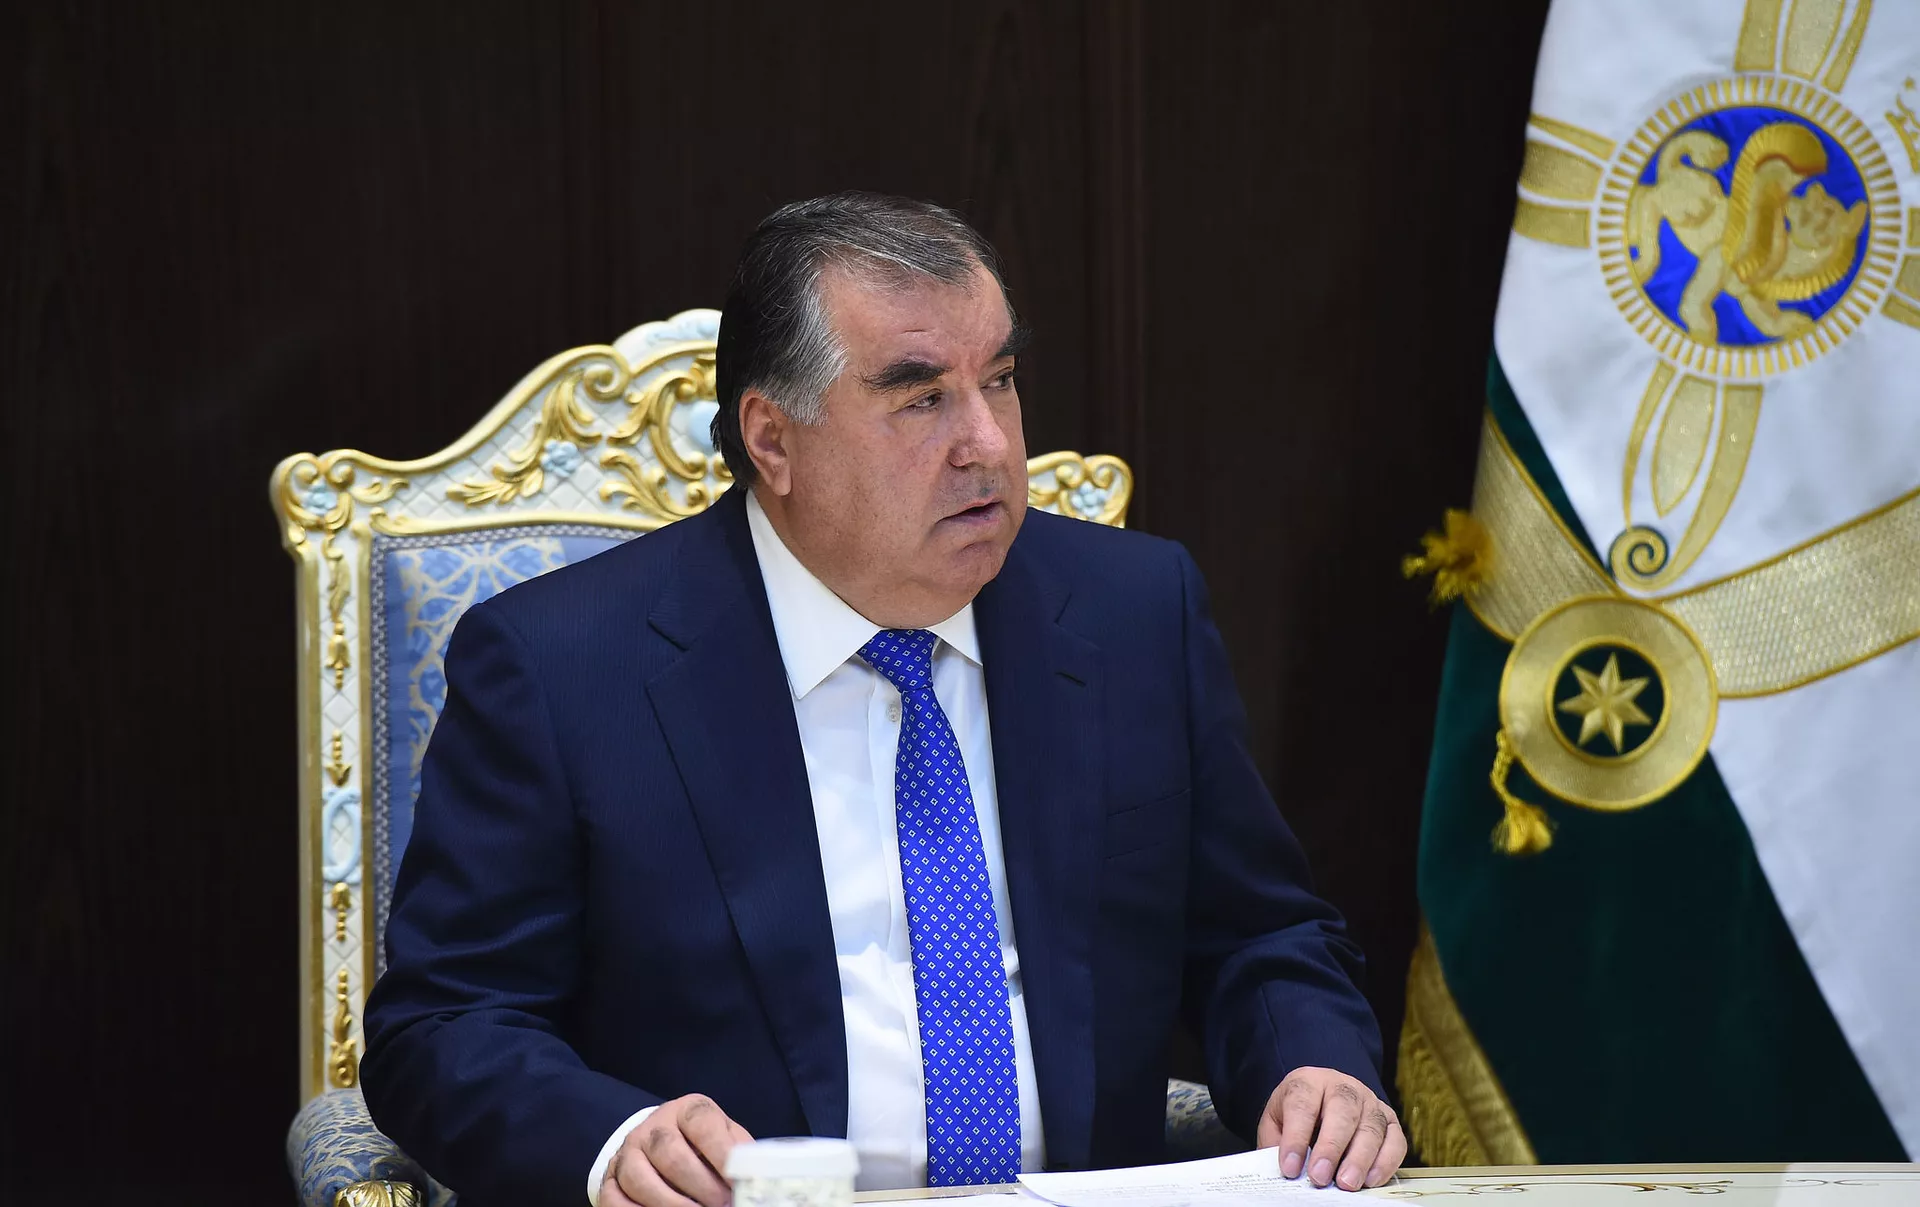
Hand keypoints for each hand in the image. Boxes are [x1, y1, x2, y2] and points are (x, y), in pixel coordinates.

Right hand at [602, 1094, 753, 1206]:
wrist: (661, 1141)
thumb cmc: (702, 1144)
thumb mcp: (725, 1138)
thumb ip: (737, 1152)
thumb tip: (756, 1178)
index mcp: (687, 1110)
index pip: (703, 1124)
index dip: (722, 1153)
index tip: (738, 1181)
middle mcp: (653, 1126)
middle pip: (671, 1154)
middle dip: (700, 1186)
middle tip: (722, 1205)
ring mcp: (628, 1151)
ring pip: (641, 1179)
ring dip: (671, 1204)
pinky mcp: (611, 1177)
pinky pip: (615, 1199)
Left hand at [1256, 1066, 1404, 1190]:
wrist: (1322, 1102)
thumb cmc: (1298, 1115)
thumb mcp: (1277, 1123)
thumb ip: (1278, 1144)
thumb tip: (1286, 1173)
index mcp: (1309, 1081)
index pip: (1302, 1103)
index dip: (1295, 1137)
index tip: (1290, 1168)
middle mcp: (1343, 1086)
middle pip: (1342, 1111)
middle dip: (1331, 1147)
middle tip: (1320, 1177)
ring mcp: (1370, 1101)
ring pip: (1371, 1126)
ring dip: (1360, 1159)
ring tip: (1346, 1184)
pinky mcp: (1389, 1120)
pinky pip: (1395, 1141)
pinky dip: (1385, 1162)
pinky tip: (1370, 1181)